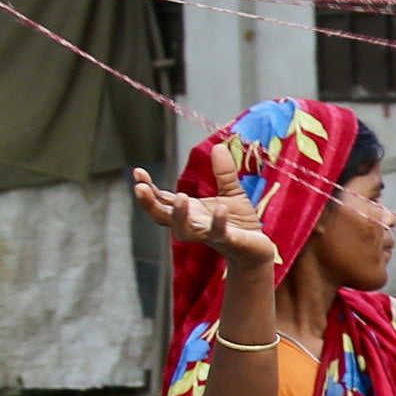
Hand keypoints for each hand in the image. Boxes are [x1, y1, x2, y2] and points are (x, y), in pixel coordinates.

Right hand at [133, 144, 275, 268]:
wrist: (257, 250)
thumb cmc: (240, 223)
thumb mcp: (231, 192)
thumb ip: (223, 172)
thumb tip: (218, 146)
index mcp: (190, 212)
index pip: (162, 201)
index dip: (148, 188)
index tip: (137, 172)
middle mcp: (193, 225)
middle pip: (164, 217)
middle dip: (150, 204)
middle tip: (139, 188)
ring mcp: (209, 235)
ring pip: (186, 230)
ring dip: (180, 215)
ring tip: (180, 196)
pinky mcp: (229, 241)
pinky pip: (219, 233)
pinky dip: (218, 222)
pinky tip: (219, 207)